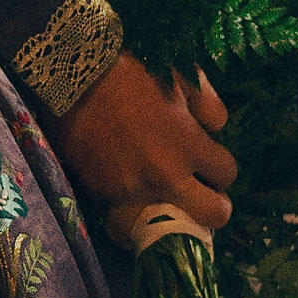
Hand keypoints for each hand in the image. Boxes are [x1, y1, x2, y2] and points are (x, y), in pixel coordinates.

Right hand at [48, 53, 235, 236]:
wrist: (70, 78)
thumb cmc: (126, 71)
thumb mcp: (176, 75)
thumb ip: (207, 104)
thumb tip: (216, 129)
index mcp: (188, 144)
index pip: (227, 173)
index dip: (218, 166)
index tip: (206, 159)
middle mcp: (168, 175)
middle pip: (215, 214)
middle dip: (213, 204)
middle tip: (197, 189)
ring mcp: (137, 190)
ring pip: (172, 227)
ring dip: (173, 216)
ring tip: (165, 202)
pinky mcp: (107, 195)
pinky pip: (128, 220)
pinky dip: (132, 215)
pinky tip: (130, 202)